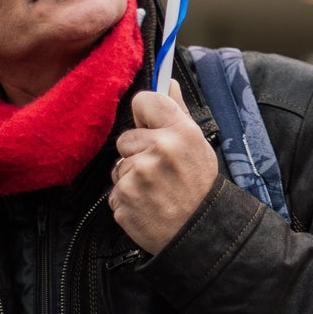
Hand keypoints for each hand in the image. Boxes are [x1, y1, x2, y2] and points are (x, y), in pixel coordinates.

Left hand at [109, 79, 218, 254]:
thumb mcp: (197, 144)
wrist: (198, 231)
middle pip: (125, 138)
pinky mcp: (123, 199)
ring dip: (130, 177)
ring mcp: (138, 175)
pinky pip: (114, 190)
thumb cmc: (198, 185)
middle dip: (137, 152)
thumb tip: (168, 82)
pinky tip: (147, 204)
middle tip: (160, 169)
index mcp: (180, 131)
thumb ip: (178, 111)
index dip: (144, 116)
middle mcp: (159, 149)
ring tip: (154, 189)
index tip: (150, 127)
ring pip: (118, 165)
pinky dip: (126, 198)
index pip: (144, 101)